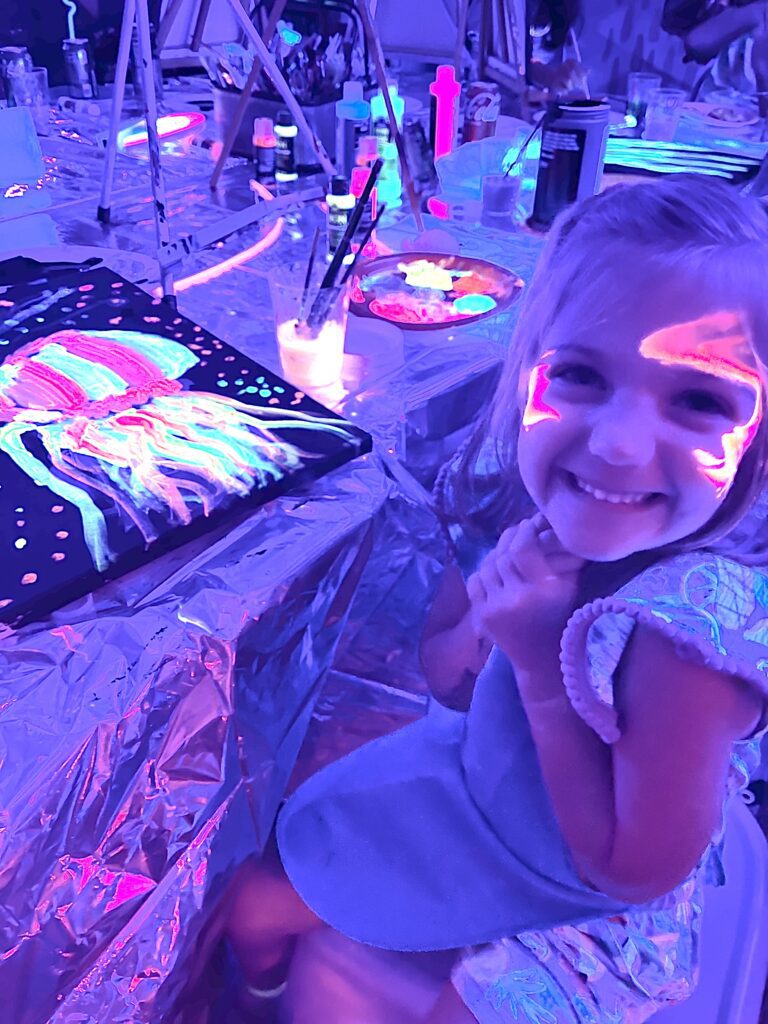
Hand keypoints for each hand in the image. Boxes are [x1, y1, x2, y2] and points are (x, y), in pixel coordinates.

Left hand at [466, 514, 585, 677]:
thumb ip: (557, 556)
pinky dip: (483, 573)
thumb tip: (542, 522)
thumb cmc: (560, 617)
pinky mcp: (483, 616)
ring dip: (496, 555)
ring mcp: (497, 608)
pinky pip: (475, 582)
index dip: (523, 531)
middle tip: (517, 531)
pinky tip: (494, 570)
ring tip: (506, 549)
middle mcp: (518, 597)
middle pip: (503, 556)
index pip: (523, 549)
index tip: (528, 525)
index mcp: (545, 588)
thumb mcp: (568, 586)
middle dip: (509, 539)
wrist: (541, 659)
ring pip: (487, 567)